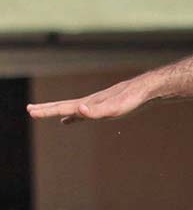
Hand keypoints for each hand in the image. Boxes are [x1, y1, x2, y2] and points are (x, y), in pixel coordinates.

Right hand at [26, 78, 151, 124]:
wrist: (146, 90)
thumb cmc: (131, 99)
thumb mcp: (114, 108)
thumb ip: (96, 111)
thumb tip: (78, 109)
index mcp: (88, 104)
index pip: (63, 108)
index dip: (47, 110)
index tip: (30, 111)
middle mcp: (89, 102)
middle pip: (64, 106)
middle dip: (46, 109)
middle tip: (30, 109)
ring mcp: (96, 104)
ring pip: (72, 109)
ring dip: (57, 111)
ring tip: (45, 113)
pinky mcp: (105, 106)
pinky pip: (84, 113)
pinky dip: (74, 116)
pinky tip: (69, 120)